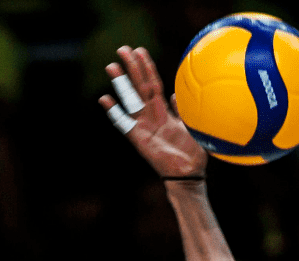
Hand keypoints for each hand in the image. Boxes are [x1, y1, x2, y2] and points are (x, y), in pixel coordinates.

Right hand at [99, 46, 206, 178]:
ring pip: (131, 99)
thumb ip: (183, 110)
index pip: (153, 84)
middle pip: (139, 87)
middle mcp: (151, 115)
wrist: (189, 173)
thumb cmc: (193, 152)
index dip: (147, 68)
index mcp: (164, 111)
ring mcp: (143, 125)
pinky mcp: (138, 138)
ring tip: (112, 66)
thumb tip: (175, 94)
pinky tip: (105, 99)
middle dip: (132, 68)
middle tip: (122, 49)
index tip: (140, 51)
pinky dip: (114, 112)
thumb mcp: (191, 127)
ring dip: (121, 83)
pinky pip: (124, 123)